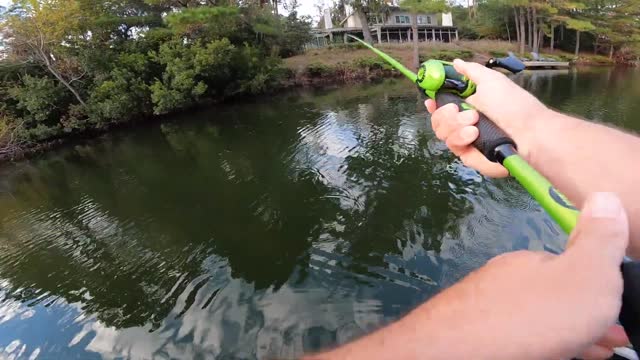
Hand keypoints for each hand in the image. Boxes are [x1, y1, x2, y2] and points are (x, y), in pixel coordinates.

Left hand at [414, 192, 628, 358]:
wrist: (461, 352)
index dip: (600, 288)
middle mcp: (504, 280)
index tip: (618, 314)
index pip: (569, 266)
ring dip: (565, 332)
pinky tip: (546, 354)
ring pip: (535, 319)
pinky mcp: (474, 333)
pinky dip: (540, 344)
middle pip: (552, 296)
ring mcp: (485, 307)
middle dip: (584, 316)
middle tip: (611, 338)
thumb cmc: (531, 314)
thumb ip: (599, 241)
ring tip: (590, 351)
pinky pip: (517, 337)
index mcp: (529, 262)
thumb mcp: (584, 275)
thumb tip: (604, 196)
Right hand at [425, 59, 550, 176]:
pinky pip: (452, 145)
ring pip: (441, 132)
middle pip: (437, 119)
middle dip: (446, 114)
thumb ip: (470, 71)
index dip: (435, 103)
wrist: (527, 133)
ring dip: (455, 124)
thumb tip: (456, 62)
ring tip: (475, 123)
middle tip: (464, 111)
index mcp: (469, 105)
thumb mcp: (491, 81)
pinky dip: (460, 137)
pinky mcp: (467, 155)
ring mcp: (465, 140)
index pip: (444, 105)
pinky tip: (474, 134)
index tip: (431, 100)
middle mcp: (464, 123)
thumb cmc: (512, 105)